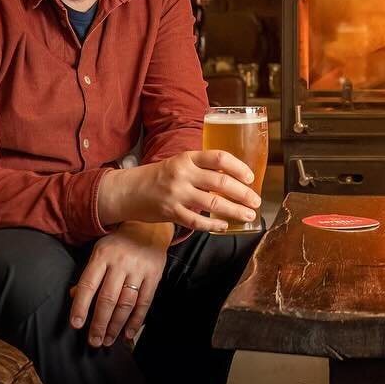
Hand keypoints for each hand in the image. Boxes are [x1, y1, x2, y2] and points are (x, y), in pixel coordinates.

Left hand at [70, 221, 171, 348]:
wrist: (149, 227)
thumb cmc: (118, 243)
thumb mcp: (99, 251)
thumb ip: (89, 274)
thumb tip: (74, 296)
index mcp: (102, 255)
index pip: (88, 284)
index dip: (81, 306)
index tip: (76, 324)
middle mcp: (121, 262)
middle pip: (108, 298)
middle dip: (99, 323)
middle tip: (93, 341)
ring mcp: (139, 269)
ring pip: (126, 303)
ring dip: (116, 325)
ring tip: (108, 340)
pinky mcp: (154, 275)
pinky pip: (145, 301)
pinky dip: (136, 320)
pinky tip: (127, 333)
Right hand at [101, 149, 261, 232]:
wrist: (128, 190)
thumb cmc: (159, 176)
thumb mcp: (180, 163)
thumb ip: (202, 167)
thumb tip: (233, 176)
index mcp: (188, 158)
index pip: (219, 158)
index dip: (238, 167)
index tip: (251, 177)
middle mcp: (183, 174)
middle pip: (221, 183)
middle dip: (243, 193)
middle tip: (256, 201)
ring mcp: (177, 194)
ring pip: (213, 203)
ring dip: (235, 210)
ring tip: (248, 215)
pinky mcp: (171, 212)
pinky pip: (197, 221)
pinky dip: (213, 224)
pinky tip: (224, 225)